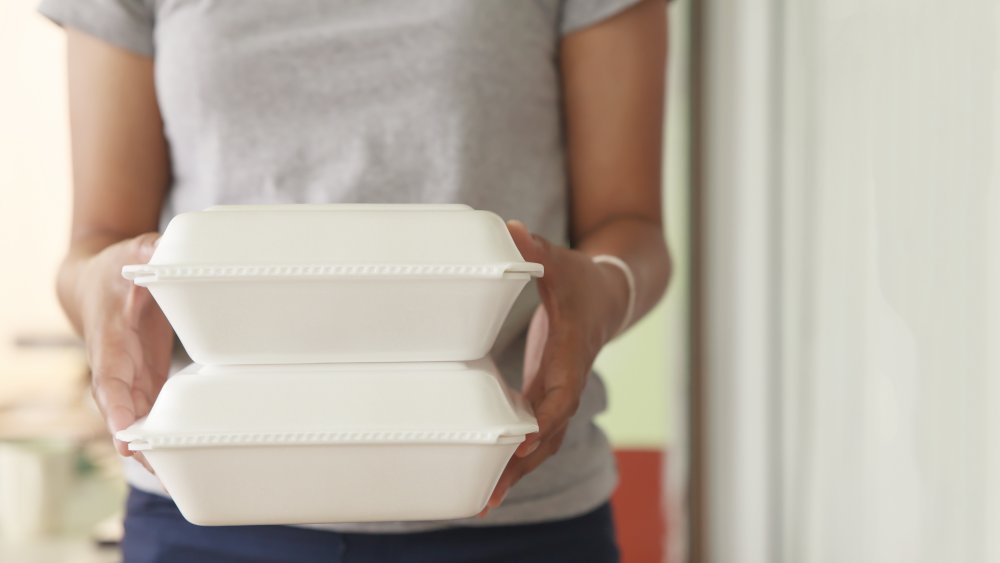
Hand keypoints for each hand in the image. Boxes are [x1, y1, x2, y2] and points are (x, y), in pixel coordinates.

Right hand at [77, 233, 172, 471]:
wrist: (95, 284)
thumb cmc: (115, 270)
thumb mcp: (131, 251)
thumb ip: (147, 249)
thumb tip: (160, 247)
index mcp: (110, 337)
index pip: (109, 377)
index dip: (118, 404)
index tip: (125, 429)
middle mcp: (115, 365)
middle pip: (122, 409)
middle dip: (135, 439)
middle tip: (156, 466)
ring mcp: (128, 376)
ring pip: (135, 417)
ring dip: (149, 445)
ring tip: (172, 475)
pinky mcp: (143, 380)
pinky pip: (148, 411)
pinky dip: (159, 433)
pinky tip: (178, 458)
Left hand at [481, 221, 629, 513]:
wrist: (610, 298)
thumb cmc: (582, 281)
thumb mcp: (561, 263)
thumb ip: (536, 250)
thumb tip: (511, 231)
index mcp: (572, 350)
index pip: (561, 389)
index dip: (545, 416)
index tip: (526, 440)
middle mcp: (568, 379)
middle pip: (549, 430)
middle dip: (523, 462)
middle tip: (492, 492)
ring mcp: (561, 393)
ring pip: (543, 441)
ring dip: (517, 471)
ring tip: (484, 501)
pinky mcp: (550, 398)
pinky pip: (536, 434)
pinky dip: (517, 460)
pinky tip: (491, 482)